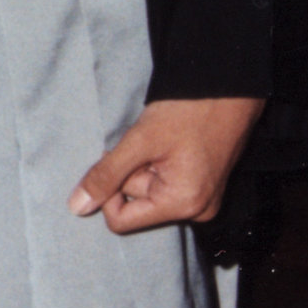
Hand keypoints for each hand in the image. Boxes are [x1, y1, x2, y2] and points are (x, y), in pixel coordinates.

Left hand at [68, 95, 265, 233]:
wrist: (229, 88)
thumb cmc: (189, 110)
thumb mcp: (140, 141)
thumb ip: (106, 174)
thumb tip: (77, 207)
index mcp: (183, 204)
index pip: (121, 220)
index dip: (109, 191)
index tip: (118, 159)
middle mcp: (197, 211)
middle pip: (137, 204)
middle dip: (133, 172)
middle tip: (149, 144)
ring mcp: (203, 201)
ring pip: (149, 192)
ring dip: (146, 166)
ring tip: (164, 141)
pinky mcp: (204, 187)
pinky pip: (165, 184)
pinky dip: (159, 165)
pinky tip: (171, 145)